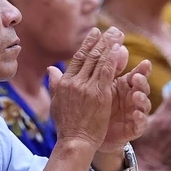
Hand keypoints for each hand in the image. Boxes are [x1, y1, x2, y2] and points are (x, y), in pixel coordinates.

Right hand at [48, 27, 121, 149]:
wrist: (75, 141)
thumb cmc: (66, 126)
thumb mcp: (57, 103)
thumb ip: (55, 84)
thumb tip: (51, 68)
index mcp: (64, 83)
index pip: (77, 58)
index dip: (88, 44)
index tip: (96, 33)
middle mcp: (74, 82)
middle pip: (89, 56)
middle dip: (102, 40)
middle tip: (112, 29)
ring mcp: (87, 87)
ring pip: (99, 61)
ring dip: (110, 45)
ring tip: (118, 34)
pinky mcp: (99, 94)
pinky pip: (106, 72)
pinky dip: (113, 59)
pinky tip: (119, 49)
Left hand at [97, 58, 152, 153]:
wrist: (93, 134)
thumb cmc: (98, 106)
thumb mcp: (102, 86)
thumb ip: (108, 69)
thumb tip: (118, 47)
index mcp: (126, 86)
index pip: (136, 74)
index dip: (142, 69)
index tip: (145, 63)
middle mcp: (133, 97)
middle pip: (143, 87)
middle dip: (141, 81)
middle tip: (136, 77)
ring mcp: (136, 112)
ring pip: (144, 104)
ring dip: (142, 98)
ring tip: (136, 94)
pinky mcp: (135, 128)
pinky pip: (141, 123)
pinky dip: (140, 118)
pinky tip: (136, 114)